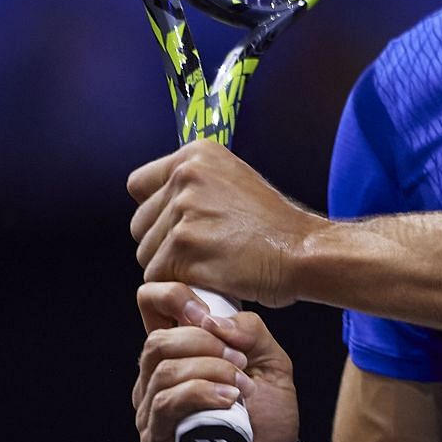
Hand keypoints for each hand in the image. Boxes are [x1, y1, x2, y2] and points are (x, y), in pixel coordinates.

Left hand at [127, 141, 325, 305]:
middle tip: (198, 252)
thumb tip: (160, 201)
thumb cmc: (275, 226)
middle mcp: (186, 177)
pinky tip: (206, 280)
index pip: (139, 185)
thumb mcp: (235, 180)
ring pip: (147, 254)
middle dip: (161, 243)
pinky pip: (158, 277)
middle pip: (139, 224)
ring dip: (171, 268)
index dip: (155, 210)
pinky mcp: (183, 249)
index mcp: (196, 155)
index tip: (176, 224)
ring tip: (207, 266)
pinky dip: (179, 285)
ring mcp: (183, 213)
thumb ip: (196, 184)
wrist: (302, 251)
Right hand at [133, 282, 305, 441]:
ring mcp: (152, 412)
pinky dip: (201, 393)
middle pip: (157, 339)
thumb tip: (213, 321)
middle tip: (241, 362)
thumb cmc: (267, 421)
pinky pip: (167, 403)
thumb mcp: (272, 364)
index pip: (151, 305)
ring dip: (210, 370)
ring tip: (241, 388)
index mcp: (180, 353)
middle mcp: (156, 380)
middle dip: (204, 343)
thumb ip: (250, 331)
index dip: (173, 295)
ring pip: (162, 370)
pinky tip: (230, 400)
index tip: (208, 313)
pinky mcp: (157, 441)